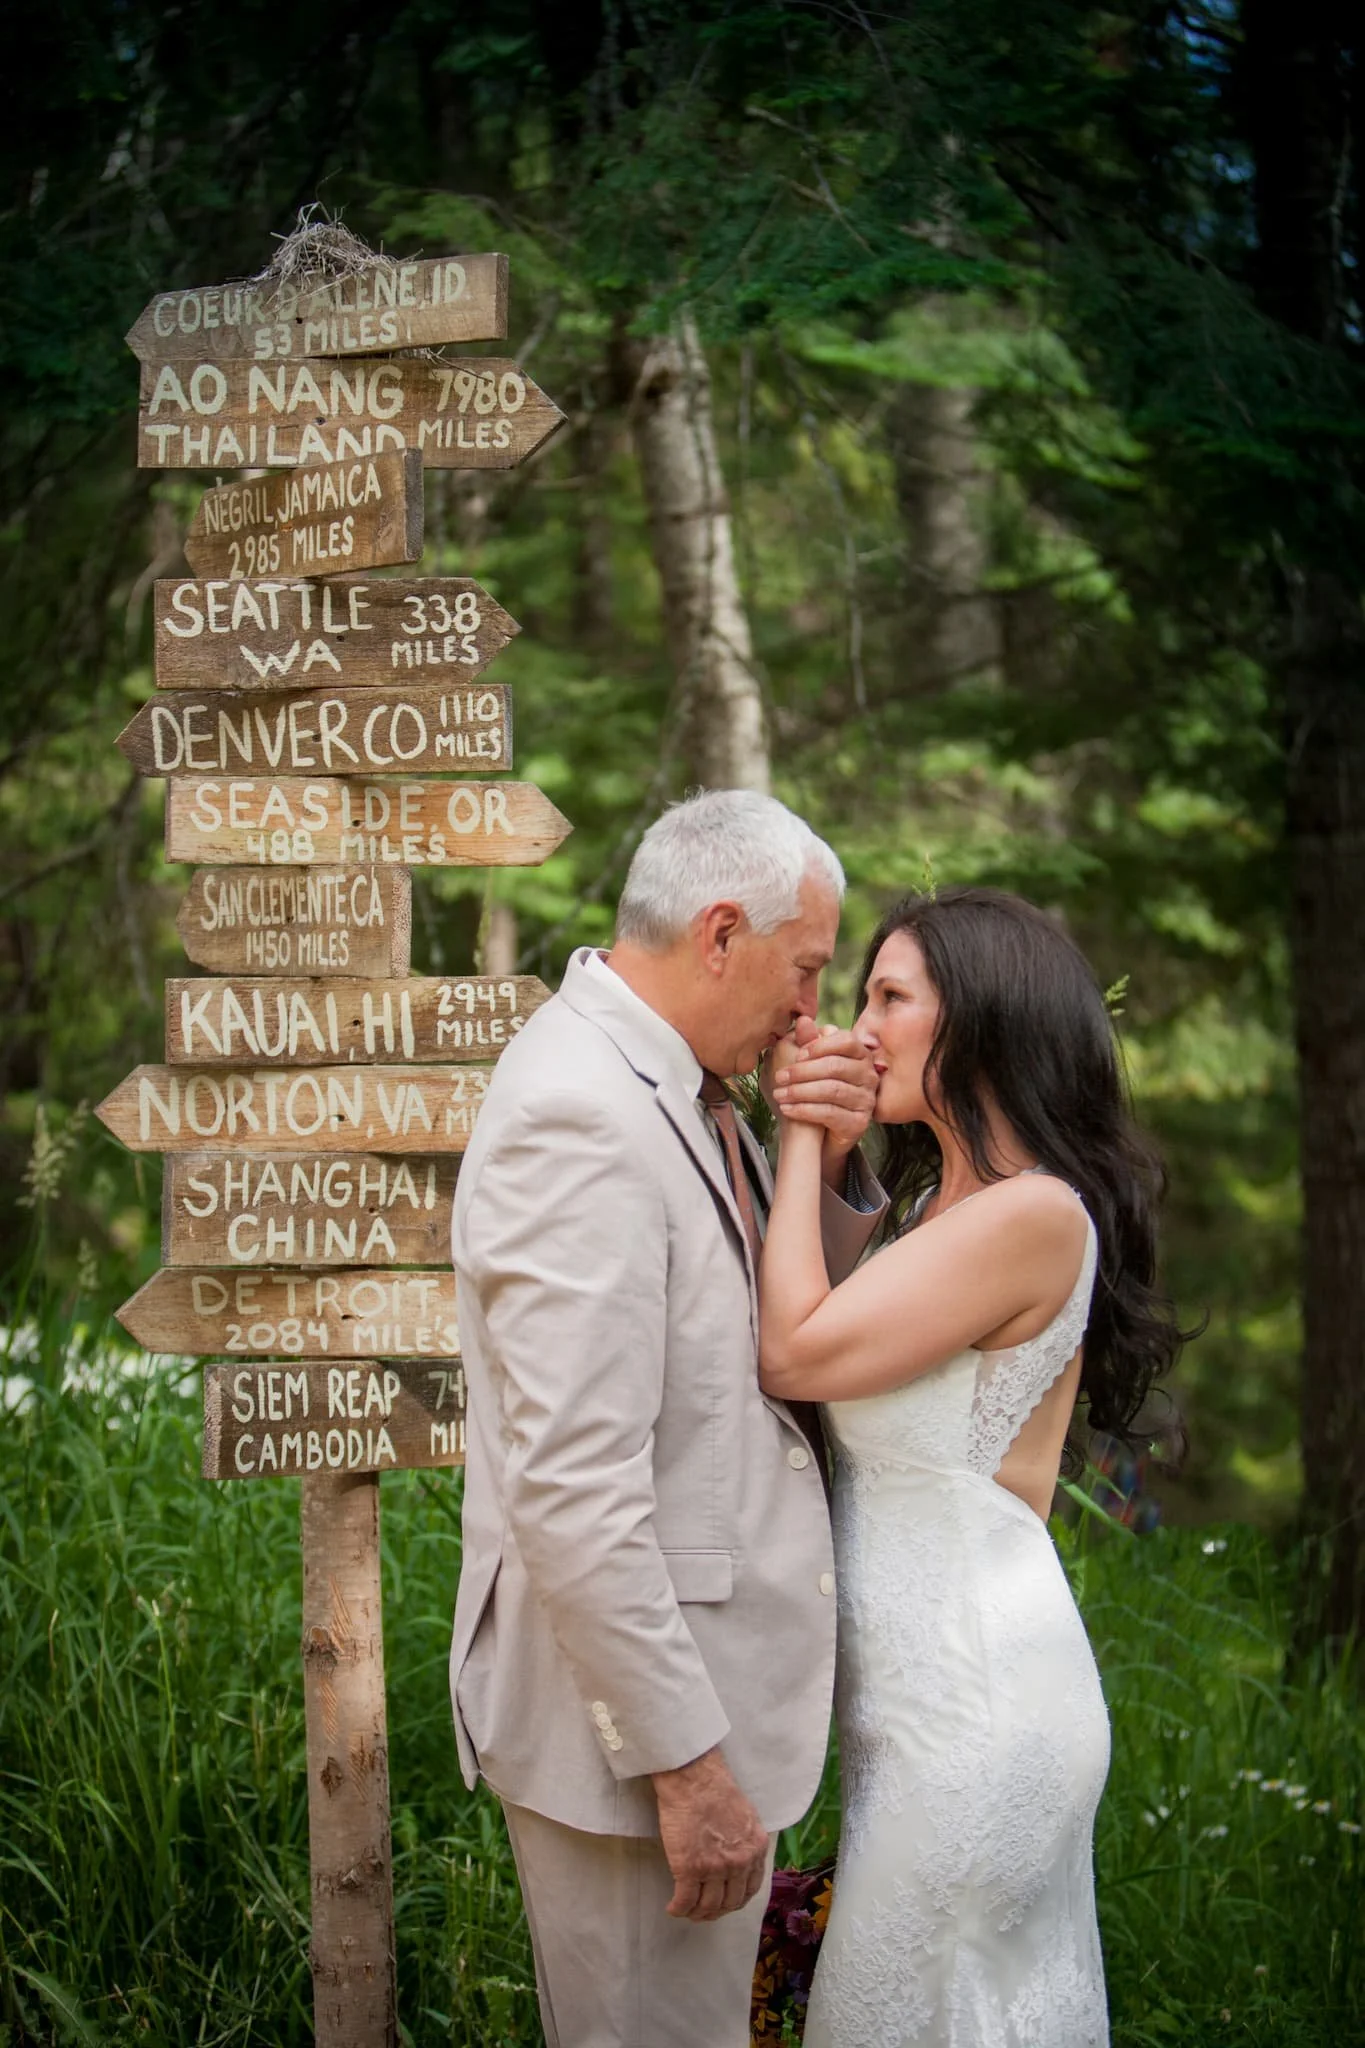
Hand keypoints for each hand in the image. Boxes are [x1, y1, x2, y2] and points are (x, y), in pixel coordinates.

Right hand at [652, 1747, 769, 1921]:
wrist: (693, 1778)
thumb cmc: (715, 1787)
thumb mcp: (746, 1815)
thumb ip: (746, 1840)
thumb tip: (739, 1854)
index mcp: (755, 1849)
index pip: (750, 1889)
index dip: (736, 1901)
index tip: (725, 1903)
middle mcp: (739, 1863)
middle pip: (729, 1902)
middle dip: (716, 1912)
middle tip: (703, 1911)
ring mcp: (715, 1868)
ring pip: (707, 1906)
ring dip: (696, 1913)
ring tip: (686, 1910)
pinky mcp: (689, 1869)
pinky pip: (685, 1901)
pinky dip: (678, 1909)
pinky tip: (672, 1908)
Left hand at [771, 1020, 877, 1171]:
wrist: (821, 1134)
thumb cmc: (814, 1091)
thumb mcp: (807, 1065)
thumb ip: (807, 1042)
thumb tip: (803, 1020)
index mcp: (859, 1055)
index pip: (846, 1041)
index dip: (819, 1046)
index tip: (797, 1055)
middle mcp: (868, 1076)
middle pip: (836, 1066)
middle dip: (803, 1071)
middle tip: (779, 1077)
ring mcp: (866, 1100)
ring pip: (832, 1090)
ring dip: (800, 1091)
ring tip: (779, 1094)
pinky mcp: (859, 1123)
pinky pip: (830, 1113)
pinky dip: (805, 1110)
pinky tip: (787, 1109)